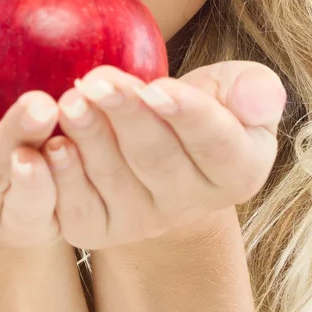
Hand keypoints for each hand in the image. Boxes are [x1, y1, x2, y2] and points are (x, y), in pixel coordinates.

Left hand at [39, 61, 285, 249]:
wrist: (161, 150)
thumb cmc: (198, 109)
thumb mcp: (235, 91)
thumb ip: (253, 89)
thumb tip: (259, 100)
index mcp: (236, 169)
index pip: (216, 143)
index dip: (187, 116)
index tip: (157, 89)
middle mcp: (191, 204)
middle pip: (157, 160)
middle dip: (126, 117)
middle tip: (96, 82)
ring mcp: (144, 221)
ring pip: (114, 181)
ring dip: (89, 139)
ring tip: (71, 102)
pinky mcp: (101, 229)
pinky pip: (79, 209)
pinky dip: (63, 178)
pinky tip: (52, 146)